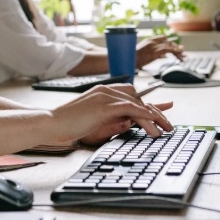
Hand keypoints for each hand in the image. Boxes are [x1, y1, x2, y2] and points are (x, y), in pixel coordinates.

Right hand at [52, 84, 173, 145]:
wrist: (51, 123)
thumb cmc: (68, 124)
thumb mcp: (93, 120)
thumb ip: (110, 118)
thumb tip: (126, 123)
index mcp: (102, 91)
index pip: (131, 94)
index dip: (148, 103)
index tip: (163, 111)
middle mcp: (106, 90)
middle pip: (138, 98)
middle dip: (155, 111)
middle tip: (168, 125)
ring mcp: (105, 97)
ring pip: (137, 104)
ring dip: (154, 117)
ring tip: (165, 129)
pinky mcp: (104, 106)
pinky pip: (131, 108)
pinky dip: (145, 116)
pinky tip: (153, 125)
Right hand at [136, 35, 184, 65]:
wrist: (129, 60)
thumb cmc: (134, 58)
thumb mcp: (145, 54)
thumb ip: (155, 53)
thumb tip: (164, 56)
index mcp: (149, 40)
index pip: (163, 38)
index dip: (170, 43)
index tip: (175, 47)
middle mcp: (153, 42)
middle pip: (168, 42)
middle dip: (175, 47)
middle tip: (182, 52)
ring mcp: (154, 46)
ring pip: (169, 46)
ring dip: (177, 51)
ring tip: (183, 56)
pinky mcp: (155, 52)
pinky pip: (168, 50)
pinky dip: (175, 52)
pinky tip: (179, 56)